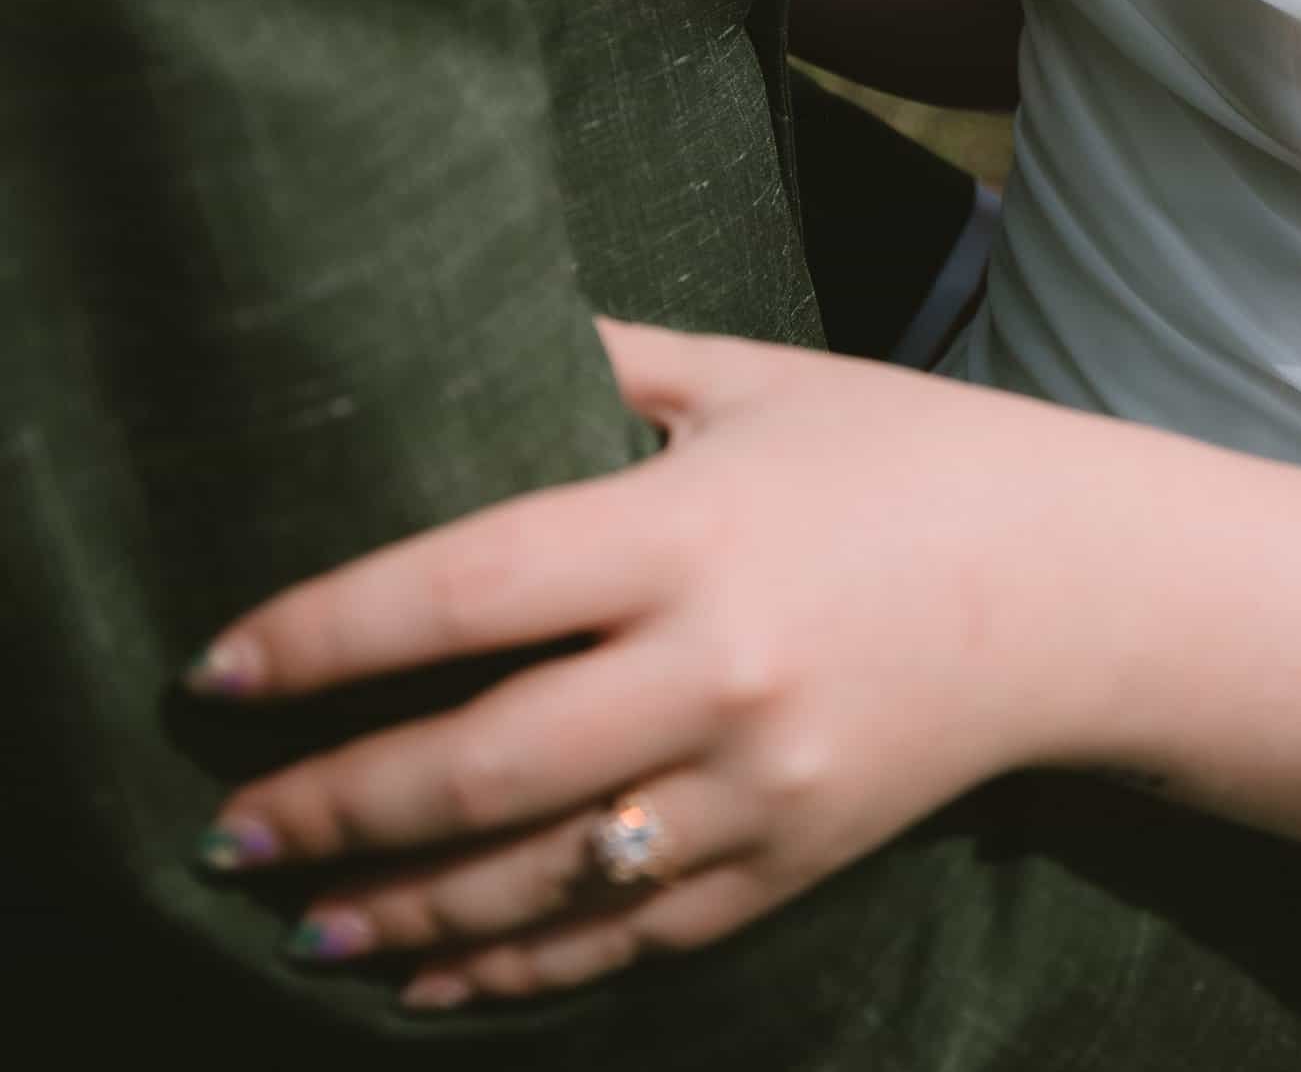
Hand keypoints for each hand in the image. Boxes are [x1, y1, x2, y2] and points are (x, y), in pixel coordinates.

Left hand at [193, 321, 1102, 1007]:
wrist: (1079, 583)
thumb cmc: (903, 453)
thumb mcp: (757, 380)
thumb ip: (609, 361)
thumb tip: (463, 327)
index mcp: (692, 529)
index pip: (465, 591)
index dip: (324, 635)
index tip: (216, 667)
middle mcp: (717, 670)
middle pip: (476, 763)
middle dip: (328, 806)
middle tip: (224, 825)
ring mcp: (756, 785)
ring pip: (534, 879)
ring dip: (394, 910)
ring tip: (293, 914)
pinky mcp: (790, 863)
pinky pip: (622, 939)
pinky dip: (512, 971)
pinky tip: (425, 979)